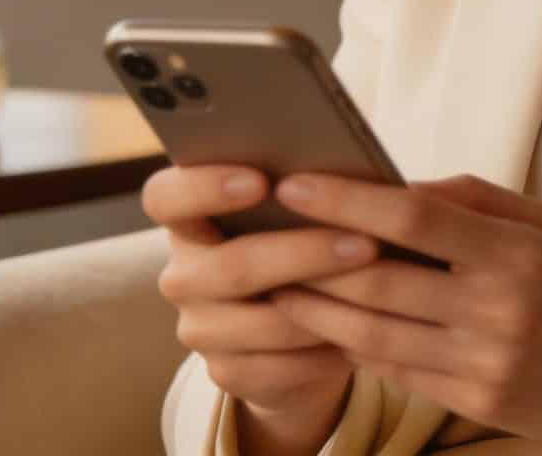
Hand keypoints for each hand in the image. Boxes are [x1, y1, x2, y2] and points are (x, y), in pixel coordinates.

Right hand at [143, 163, 380, 453]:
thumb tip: (349, 167)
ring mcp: (199, 328)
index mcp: (187, 219)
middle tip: (364, 243)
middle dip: (303, 254)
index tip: (260, 180)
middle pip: (230, 266)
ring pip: (261, 322)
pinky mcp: (224, 373)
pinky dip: (323, 351)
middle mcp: (183, 275)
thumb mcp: (297, 213)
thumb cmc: (303, 243)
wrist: (297, 332)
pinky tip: (360, 334)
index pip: (165, 197)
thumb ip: (303, 188)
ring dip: (325, 307)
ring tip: (377, 289)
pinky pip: (278, 367)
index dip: (202, 186)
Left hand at [265, 172, 541, 455]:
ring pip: (373, 330)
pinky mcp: (473, 400)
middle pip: (379, 278)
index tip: (295, 182)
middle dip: (310, 254)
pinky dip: (351, 344)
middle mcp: (497, 309)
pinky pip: (393, 369)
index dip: (348, 198)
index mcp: (517, 253)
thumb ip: (475, 200)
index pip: (415, 217)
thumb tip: (398, 184)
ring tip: (272, 282)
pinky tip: (321, 324)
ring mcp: (482, 361)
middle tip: (260, 232)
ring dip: (314, 306)